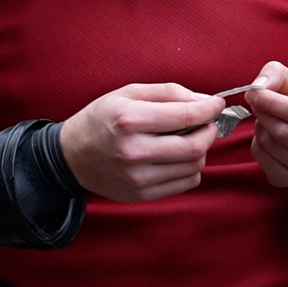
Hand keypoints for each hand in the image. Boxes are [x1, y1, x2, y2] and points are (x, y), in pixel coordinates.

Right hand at [59, 83, 222, 201]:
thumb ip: (168, 92)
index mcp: (130, 119)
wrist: (71, 156)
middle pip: (195, 147)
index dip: (210, 109)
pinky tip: (177, 158)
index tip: (216, 105)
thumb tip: (204, 101)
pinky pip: (185, 184)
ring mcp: (137, 177)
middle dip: (209, 132)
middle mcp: (134, 151)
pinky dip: (190, 169)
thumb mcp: (128, 93)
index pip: (186, 116)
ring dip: (200, 151)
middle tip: (206, 123)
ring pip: (194, 167)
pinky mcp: (141, 194)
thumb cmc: (101, 119)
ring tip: (187, 139)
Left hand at [245, 61, 287, 188]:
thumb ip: (276, 74)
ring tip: (267, 120)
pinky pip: (262, 161)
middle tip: (258, 104)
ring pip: (270, 146)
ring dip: (260, 129)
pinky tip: (268, 137)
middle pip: (283, 132)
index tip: (254, 93)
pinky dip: (258, 145)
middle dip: (263, 114)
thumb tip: (258, 87)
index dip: (271, 101)